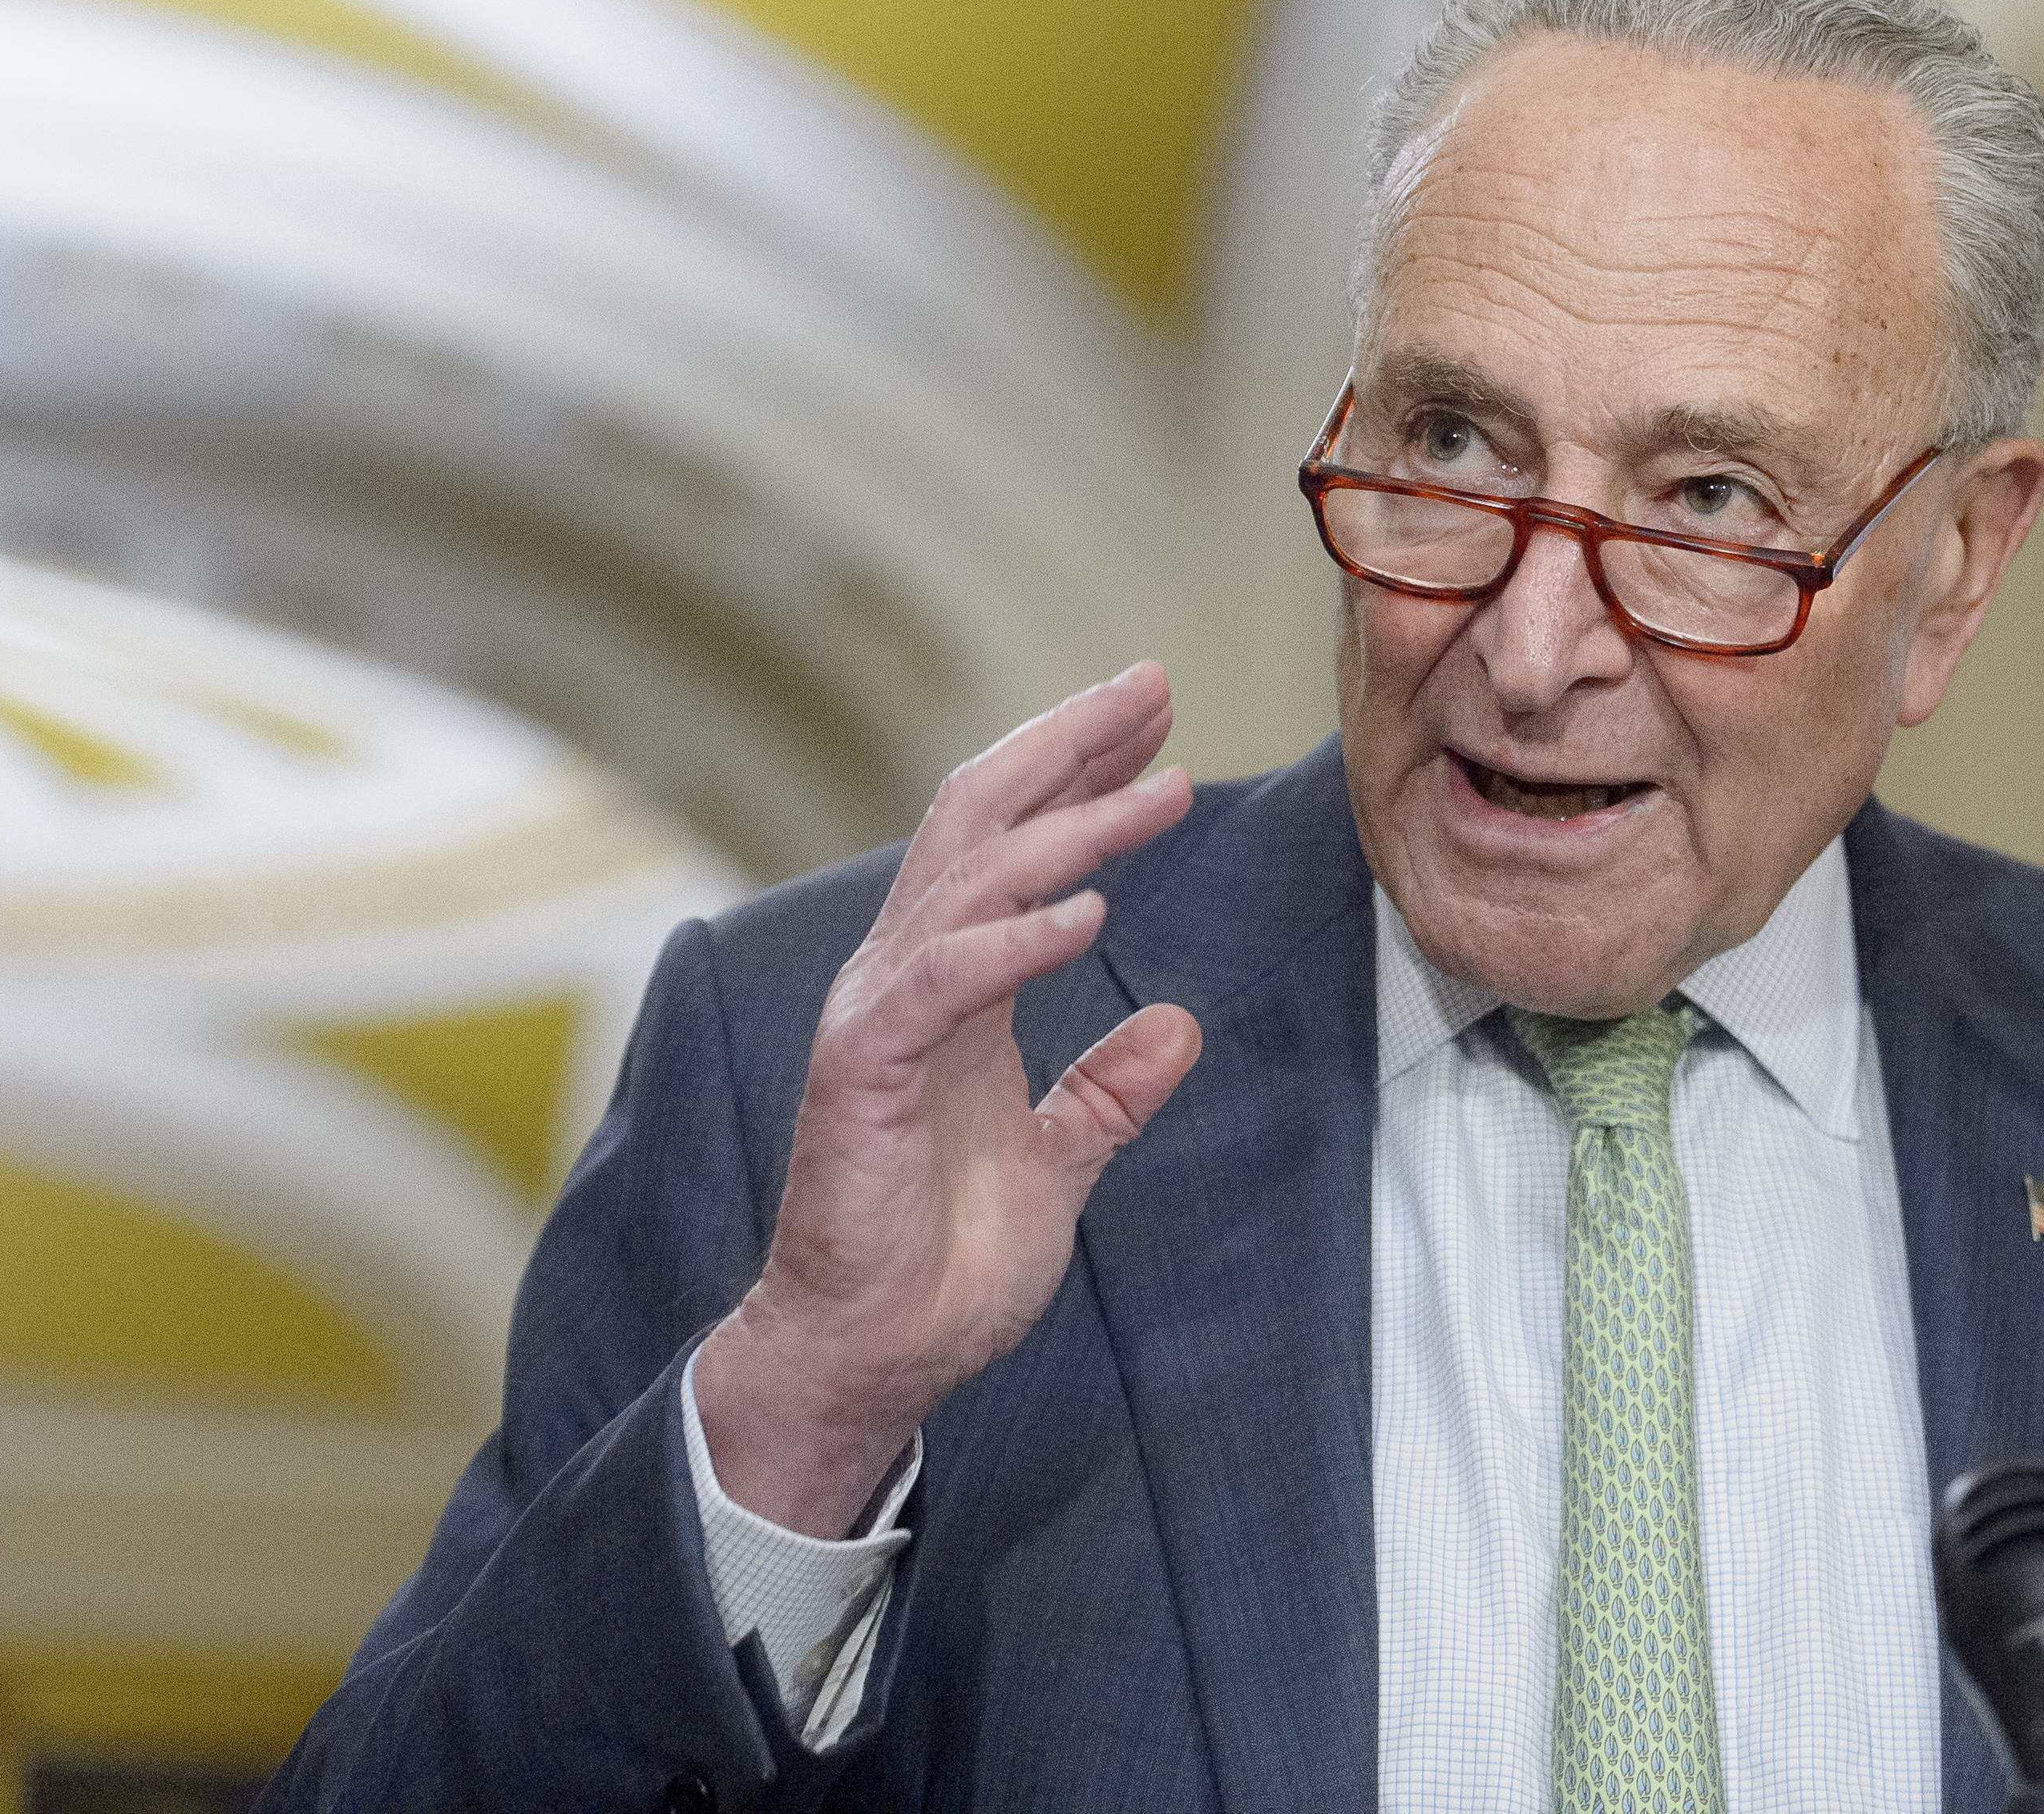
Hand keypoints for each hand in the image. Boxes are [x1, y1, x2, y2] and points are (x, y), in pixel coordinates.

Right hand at [694, 662, 1201, 1534]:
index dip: (1082, 774)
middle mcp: (908, 978)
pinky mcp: (864, 1072)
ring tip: (1163, 791)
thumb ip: (1109, 1092)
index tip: (1158, 725)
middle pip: (981, 817)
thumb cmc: (943, 1266)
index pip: (1012, 843)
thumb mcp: (1060, 1162)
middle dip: (1068, 745)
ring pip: (969, 879)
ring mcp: (879, 1017)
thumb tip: (1178, 1026)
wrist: (869, 1357)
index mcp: (953, 988)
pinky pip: (943, 982)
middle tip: (1153, 686)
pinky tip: (1089, 914)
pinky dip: (1015, 939)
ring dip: (1072, 827)